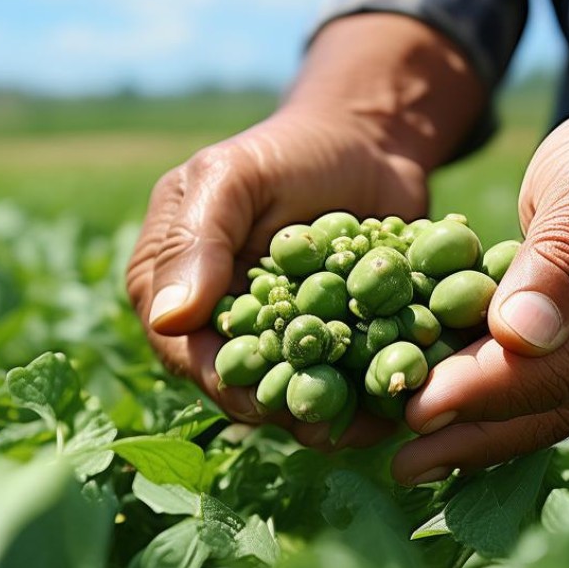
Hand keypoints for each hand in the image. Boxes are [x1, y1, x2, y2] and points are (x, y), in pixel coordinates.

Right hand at [126, 107, 428, 446]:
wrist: (365, 143)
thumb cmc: (288, 151)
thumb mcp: (234, 178)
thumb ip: (197, 241)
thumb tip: (169, 319)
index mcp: (169, 286)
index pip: (187, 352)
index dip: (224, 382)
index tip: (265, 402)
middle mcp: (216, 324)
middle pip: (244, 384)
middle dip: (286, 407)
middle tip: (330, 424)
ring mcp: (277, 339)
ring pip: (297, 391)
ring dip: (334, 410)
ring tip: (374, 417)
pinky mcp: (331, 345)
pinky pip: (345, 380)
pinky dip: (370, 391)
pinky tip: (400, 401)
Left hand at [393, 103, 568, 483]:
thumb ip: (559, 254)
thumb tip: (519, 338)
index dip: (494, 388)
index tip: (422, 408)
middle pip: (562, 402)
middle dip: (478, 434)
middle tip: (402, 462)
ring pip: (550, 409)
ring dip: (479, 438)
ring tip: (407, 461)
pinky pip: (542, 391)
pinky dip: (489, 409)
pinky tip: (437, 429)